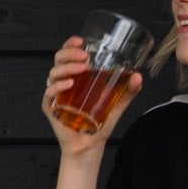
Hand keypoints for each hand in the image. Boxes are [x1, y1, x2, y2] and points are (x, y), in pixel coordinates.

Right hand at [42, 36, 143, 156]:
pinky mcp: (51, 109)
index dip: (70, 45)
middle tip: (84, 56)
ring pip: (53, 74)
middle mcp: (63, 83)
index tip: (81, 41)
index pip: (68, 55)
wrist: (89, 147)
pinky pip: (49, 94)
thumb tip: (138, 76)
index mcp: (76, 78)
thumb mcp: (117, 105)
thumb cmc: (98, 125)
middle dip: (69, 53)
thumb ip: (127, 91)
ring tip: (82, 69)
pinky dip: (57, 87)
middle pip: (58, 60)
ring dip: (67, 68)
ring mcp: (56, 96)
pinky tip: (68, 84)